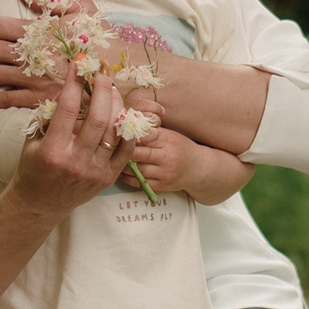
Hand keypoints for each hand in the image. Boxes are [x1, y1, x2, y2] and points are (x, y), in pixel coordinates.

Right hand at [6, 72, 128, 221]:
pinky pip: (126, 149)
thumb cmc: (33, 168)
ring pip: (115, 131)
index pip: (67, 109)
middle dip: (103, 89)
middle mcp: (75, 161)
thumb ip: (47, 115)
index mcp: (52, 151)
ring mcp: (95, 171)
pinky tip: (123, 113)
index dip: (74, 83)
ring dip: (117, 104)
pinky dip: (128, 129)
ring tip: (112, 89)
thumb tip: (66, 85)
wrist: (40, 205)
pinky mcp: (108, 178)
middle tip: (101, 72)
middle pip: (99, 118)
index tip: (78, 64)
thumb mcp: (32, 140)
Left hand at [116, 126, 251, 204]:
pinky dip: (127, 177)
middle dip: (121, 150)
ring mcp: (164, 173)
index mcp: (168, 140)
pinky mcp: (161, 186)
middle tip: (109, 147)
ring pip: (135, 170)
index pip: (142, 136)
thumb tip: (126, 123)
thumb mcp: (170, 135)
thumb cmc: (181, 147)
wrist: (199, 169)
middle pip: (136, 154)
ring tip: (112, 158)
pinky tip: (121, 170)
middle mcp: (167, 157)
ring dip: (121, 164)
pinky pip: (138, 182)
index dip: (127, 134)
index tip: (115, 131)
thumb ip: (151, 131)